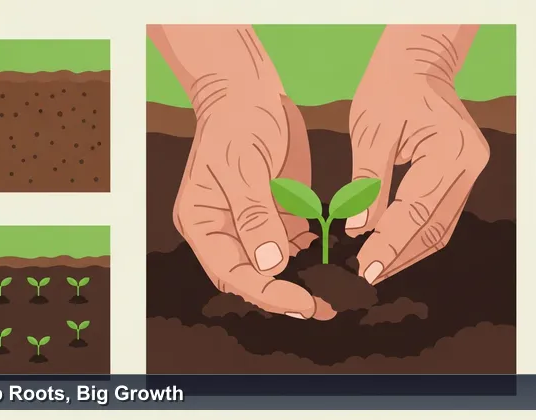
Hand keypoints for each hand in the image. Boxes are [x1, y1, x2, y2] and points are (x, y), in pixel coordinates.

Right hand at [149, 25, 329, 319]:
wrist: (249, 90)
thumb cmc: (238, 120)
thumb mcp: (244, 166)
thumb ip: (255, 216)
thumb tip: (270, 264)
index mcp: (202, 221)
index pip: (232, 272)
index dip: (267, 293)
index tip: (302, 303)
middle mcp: (222, 229)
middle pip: (251, 277)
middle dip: (286, 295)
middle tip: (324, 307)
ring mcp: (248, 222)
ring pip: (273, 267)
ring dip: (300, 280)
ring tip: (333, 294)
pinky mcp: (272, 213)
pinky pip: (290, 244)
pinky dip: (309, 256)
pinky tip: (330, 261)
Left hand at [345, 25, 490, 284]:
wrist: (416, 65)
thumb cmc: (390, 87)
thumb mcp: (370, 131)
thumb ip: (367, 184)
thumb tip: (358, 229)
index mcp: (451, 151)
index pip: (417, 211)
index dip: (390, 244)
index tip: (366, 269)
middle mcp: (469, 166)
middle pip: (434, 228)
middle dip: (399, 255)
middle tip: (366, 274)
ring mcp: (470, 173)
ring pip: (441, 229)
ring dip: (408, 252)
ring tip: (376, 266)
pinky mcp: (461, 177)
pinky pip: (440, 217)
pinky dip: (416, 235)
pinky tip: (391, 246)